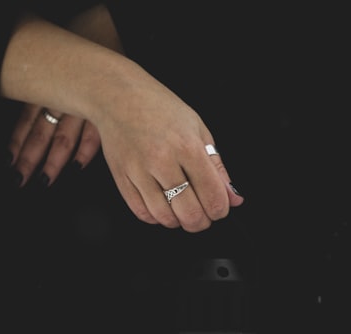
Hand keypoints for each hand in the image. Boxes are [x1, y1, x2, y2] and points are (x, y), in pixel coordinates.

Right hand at [0, 8, 244, 231]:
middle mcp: (162, 160)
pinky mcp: (121, 177)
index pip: (212, 194)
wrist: (117, 95)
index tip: (220, 209)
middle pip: (189, 212)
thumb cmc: (159, 108)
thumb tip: (233, 196)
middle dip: (201, 222)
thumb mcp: (198, 129)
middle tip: (204, 216)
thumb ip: (216, 166)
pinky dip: (156, 217)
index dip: (221, 209)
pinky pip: (141, 212)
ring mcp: (139, 171)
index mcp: (187, 146)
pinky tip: (163, 208)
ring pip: (165, 217)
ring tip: (183, 211)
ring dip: (179, 221)